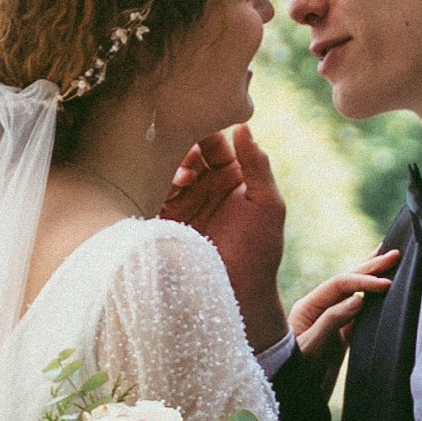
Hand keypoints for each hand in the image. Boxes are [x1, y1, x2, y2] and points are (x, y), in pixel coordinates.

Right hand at [163, 126, 287, 348]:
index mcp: (231, 177)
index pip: (214, 143)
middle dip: (183, 147)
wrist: (237, 294)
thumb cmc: (260, 251)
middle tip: (190, 159)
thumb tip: (242, 126)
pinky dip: (155, 184)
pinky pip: (153, 192)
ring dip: (171, 167)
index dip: (206, 133)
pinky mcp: (165, 217)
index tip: (201, 130)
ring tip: (183, 180)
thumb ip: (257, 165)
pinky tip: (169, 190)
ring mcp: (183, 201)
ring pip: (167, 168)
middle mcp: (204, 185)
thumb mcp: (268, 205)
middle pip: (185, 151)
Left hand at [290, 247, 399, 390]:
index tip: (386, 284)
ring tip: (389, 262)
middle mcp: (320, 310)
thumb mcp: (311, 347)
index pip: (340, 285)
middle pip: (348, 282)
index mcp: (309, 307)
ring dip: (372, 279)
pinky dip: (373, 302)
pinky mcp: (340, 338)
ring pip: (355, 295)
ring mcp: (331, 323)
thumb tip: (357, 299)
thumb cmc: (294, 372)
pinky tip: (384, 293)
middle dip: (370, 268)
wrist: (292, 398)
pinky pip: (360, 314)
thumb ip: (332, 321)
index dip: (364, 281)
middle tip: (394, 254)